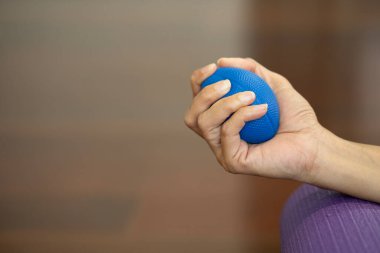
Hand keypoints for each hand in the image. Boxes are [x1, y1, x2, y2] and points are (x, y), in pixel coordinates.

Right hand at [184, 57, 323, 181]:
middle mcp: (218, 138)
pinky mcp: (232, 161)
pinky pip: (226, 133)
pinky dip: (243, 115)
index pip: (198, 102)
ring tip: (251, 96)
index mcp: (222, 121)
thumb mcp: (272, 84)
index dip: (199, 82)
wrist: (313, 142)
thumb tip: (222, 62)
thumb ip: (250, 70)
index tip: (214, 67)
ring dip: (226, 103)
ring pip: (204, 123)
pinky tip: (262, 109)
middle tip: (228, 84)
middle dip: (206, 95)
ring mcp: (223, 151)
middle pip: (193, 116)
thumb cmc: (294, 116)